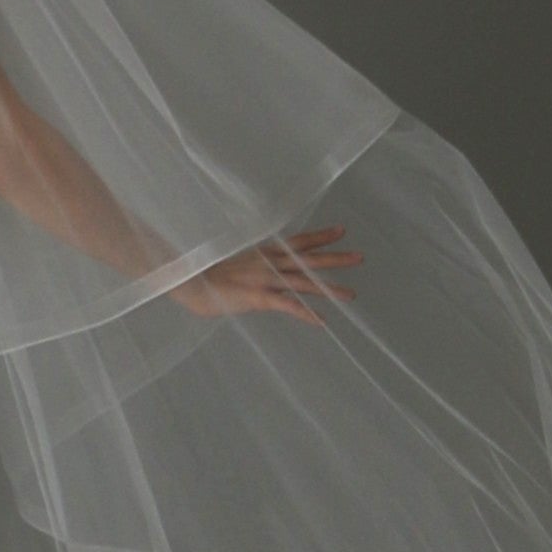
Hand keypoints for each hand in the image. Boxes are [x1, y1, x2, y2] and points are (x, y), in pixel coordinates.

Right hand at [170, 224, 360, 322]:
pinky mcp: (259, 297)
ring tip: (351, 295)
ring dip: (329, 289)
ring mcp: (266, 279)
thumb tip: (264, 268)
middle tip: (360, 257)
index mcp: (265, 253)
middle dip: (335, 258)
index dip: (321, 236)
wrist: (192, 281)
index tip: (342, 230)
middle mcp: (270, 263)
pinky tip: (322, 321)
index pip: (299, 241)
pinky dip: (306, 313)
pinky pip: (288, 306)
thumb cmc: (209, 275)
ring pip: (304, 282)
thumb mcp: (238, 263)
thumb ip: (256, 265)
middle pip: (309, 259)